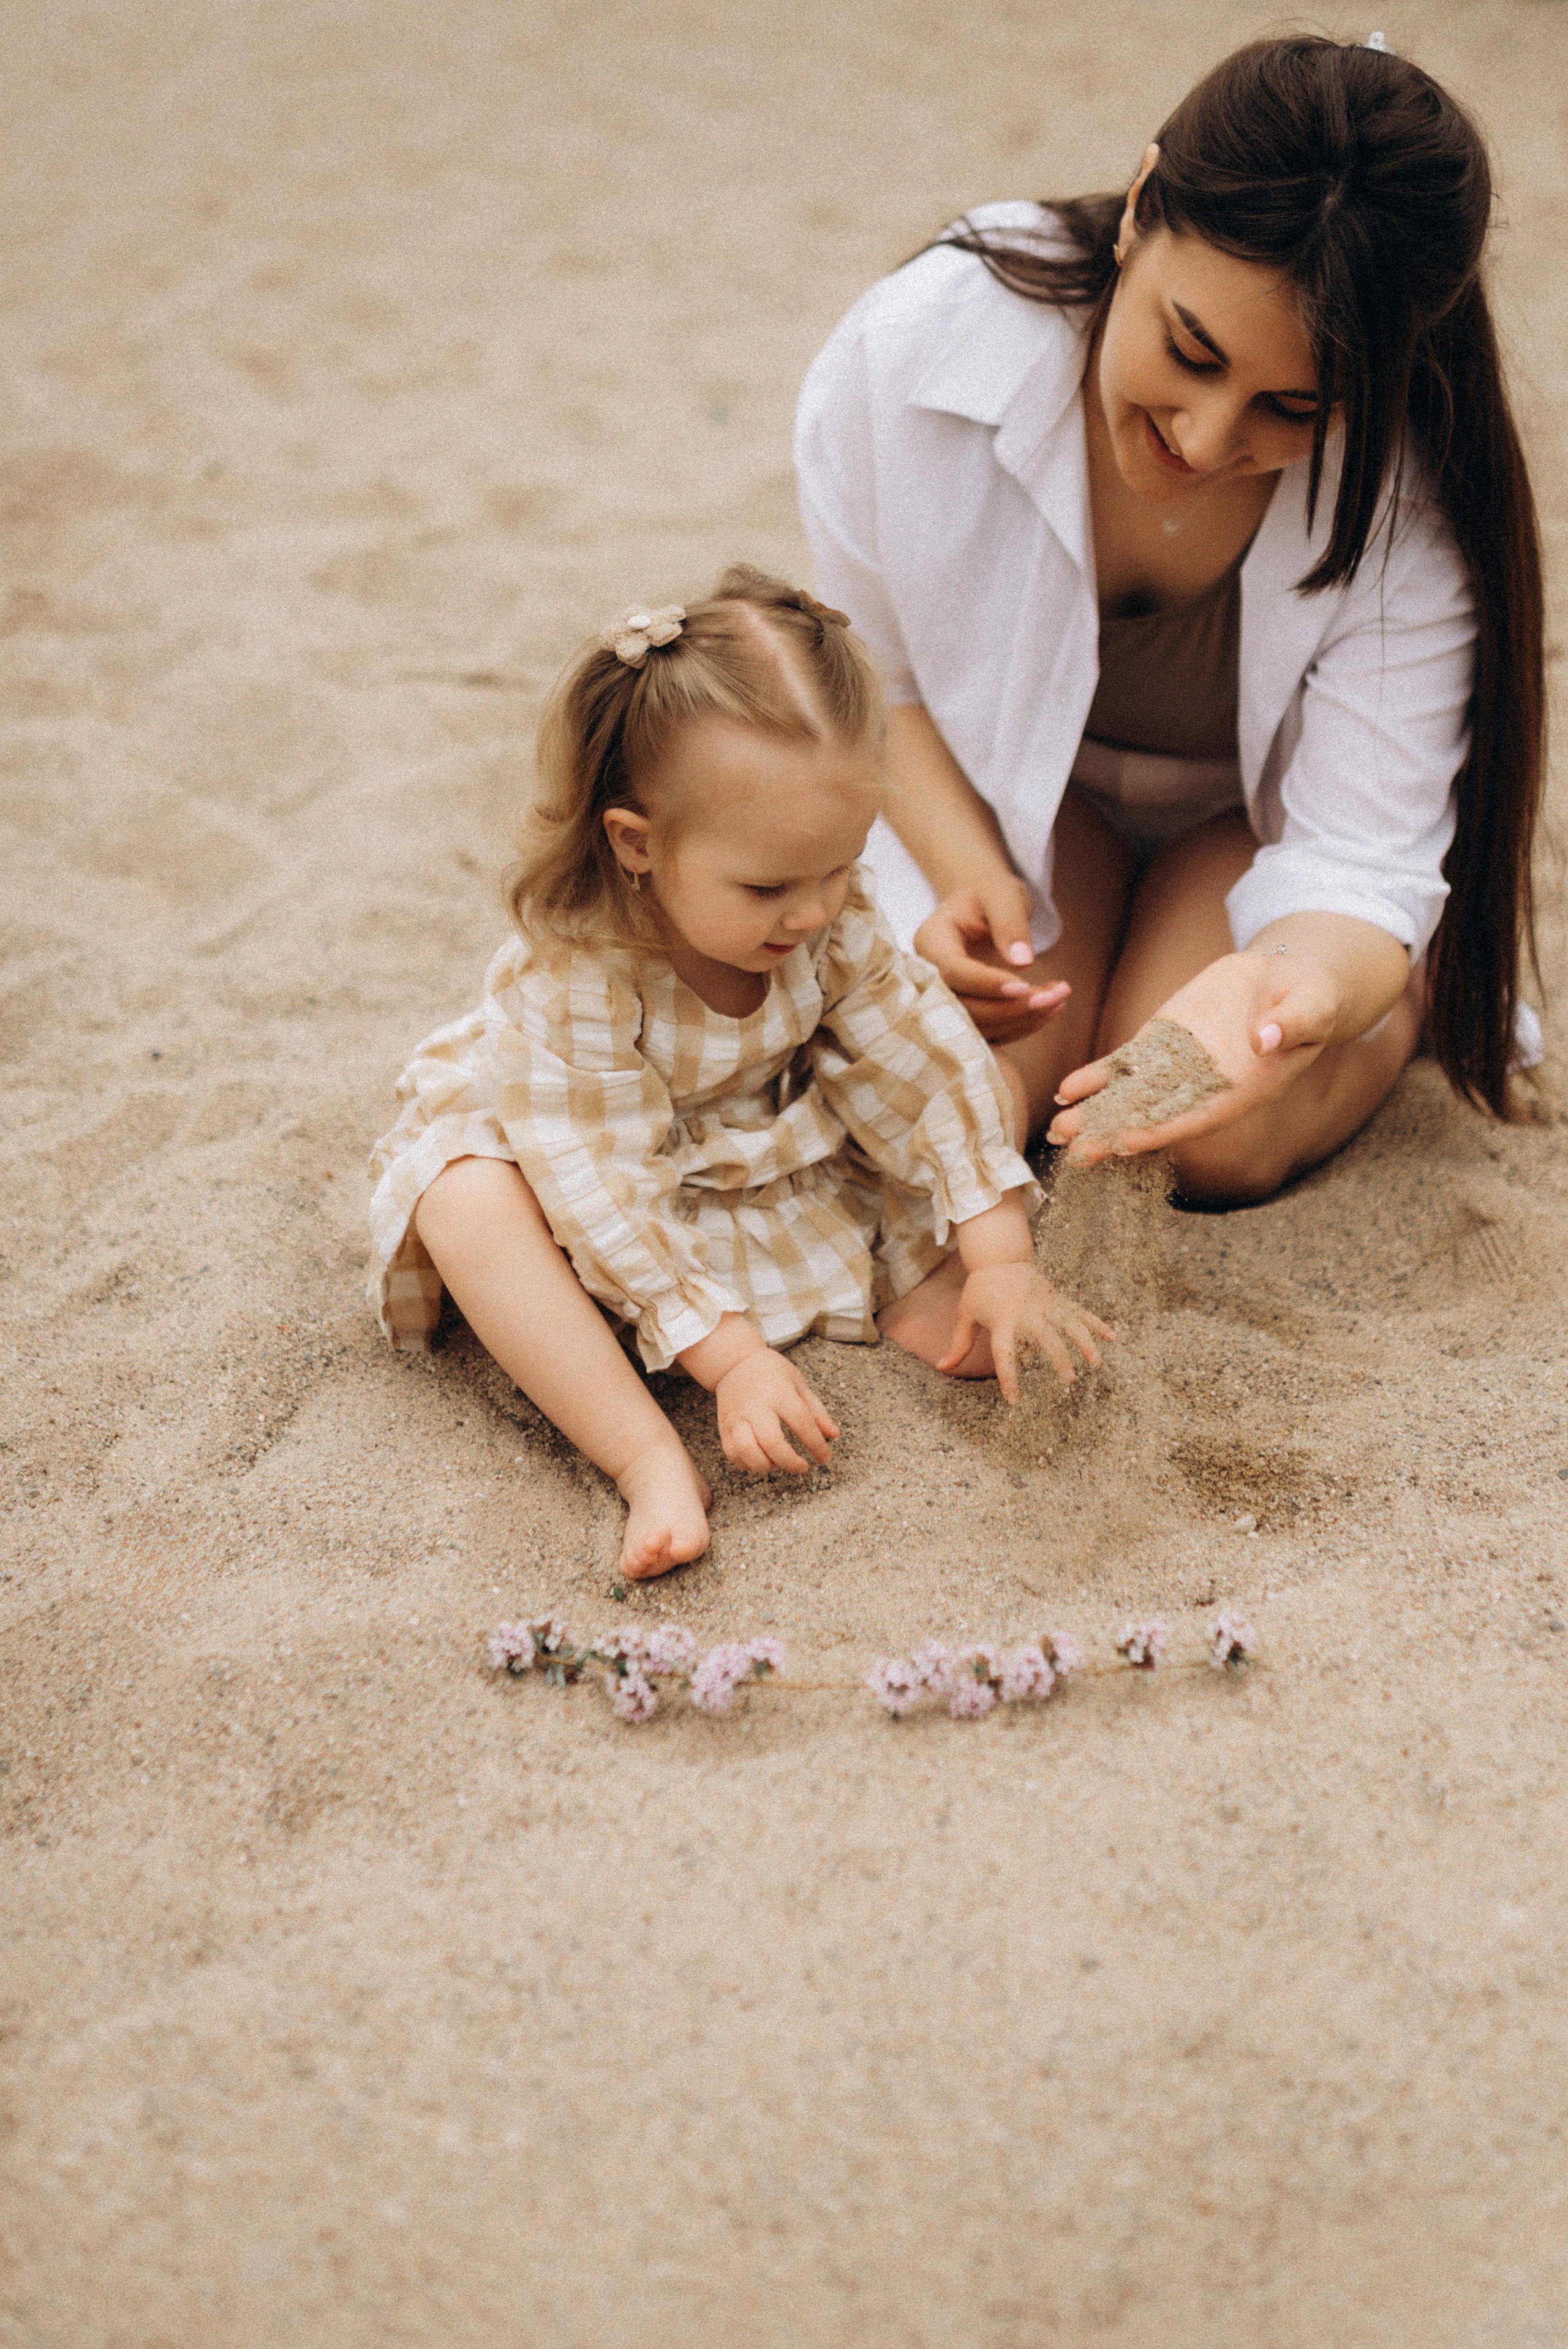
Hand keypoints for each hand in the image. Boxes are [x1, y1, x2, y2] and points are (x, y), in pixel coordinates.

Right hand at [714, 1350, 839, 1474]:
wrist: (734, 1362)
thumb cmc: (771, 1372)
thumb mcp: (799, 1383)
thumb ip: (816, 1411)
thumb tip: (833, 1435)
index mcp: (779, 1393)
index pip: (802, 1423)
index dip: (816, 1445)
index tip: (825, 1458)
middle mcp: (756, 1406)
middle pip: (772, 1442)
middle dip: (790, 1462)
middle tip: (802, 1467)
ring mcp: (737, 1417)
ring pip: (747, 1451)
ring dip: (766, 1465)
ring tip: (777, 1463)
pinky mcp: (723, 1425)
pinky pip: (732, 1453)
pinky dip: (747, 1463)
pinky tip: (760, 1460)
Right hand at [914, 875, 1069, 1042]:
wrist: (982, 909)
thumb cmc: (989, 894)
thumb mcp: (1001, 893)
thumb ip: (1009, 921)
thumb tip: (1023, 963)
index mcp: (931, 941)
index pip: (952, 972)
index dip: (986, 984)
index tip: (1025, 986)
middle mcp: (931, 977)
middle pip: (963, 1007)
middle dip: (1010, 1008)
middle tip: (1054, 997)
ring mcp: (947, 999)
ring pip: (978, 1025)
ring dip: (1021, 1019)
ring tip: (1058, 998)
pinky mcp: (967, 1013)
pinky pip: (992, 1031)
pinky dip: (1022, 1025)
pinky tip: (1051, 1007)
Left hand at [938, 1264, 1113, 1403]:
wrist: (998, 1257)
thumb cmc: (979, 1291)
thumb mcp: (964, 1315)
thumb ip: (958, 1343)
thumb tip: (941, 1368)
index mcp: (1002, 1320)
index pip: (1005, 1354)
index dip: (1009, 1378)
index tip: (1014, 1401)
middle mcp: (1027, 1313)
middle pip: (1046, 1338)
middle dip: (1059, 1358)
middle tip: (1069, 1380)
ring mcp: (1046, 1304)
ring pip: (1070, 1324)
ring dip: (1084, 1342)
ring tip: (1096, 1363)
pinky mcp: (1058, 1298)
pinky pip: (1080, 1312)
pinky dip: (1096, 1323)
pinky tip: (1113, 1337)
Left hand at [1048, 947, 1341, 1162]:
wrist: (1287, 981)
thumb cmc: (1310, 998)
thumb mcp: (1312, 1006)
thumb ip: (1293, 1024)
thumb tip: (1266, 1038)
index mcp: (1243, 1090)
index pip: (1199, 1116)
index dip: (1163, 1129)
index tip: (1127, 1142)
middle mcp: (1204, 1087)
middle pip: (1155, 1116)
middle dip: (1115, 1135)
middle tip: (1076, 1155)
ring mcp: (1177, 1066)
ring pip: (1130, 1096)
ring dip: (1095, 1113)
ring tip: (1059, 1130)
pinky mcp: (1161, 1043)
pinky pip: (1123, 1065)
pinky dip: (1095, 1078)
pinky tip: (1065, 1091)